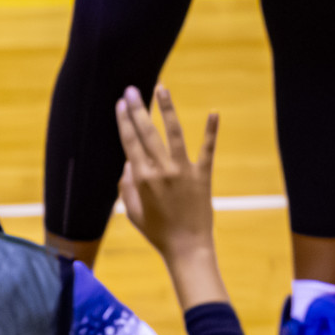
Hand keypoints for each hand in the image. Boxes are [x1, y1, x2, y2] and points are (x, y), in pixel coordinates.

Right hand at [116, 85, 218, 262]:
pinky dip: (211, 131)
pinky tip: (214, 112)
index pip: (130, 143)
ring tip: (162, 88)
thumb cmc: (157, 231)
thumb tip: (127, 161)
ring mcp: (183, 171)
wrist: (187, 246)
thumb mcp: (133, 212)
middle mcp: (161, 171)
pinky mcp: (203, 175)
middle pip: (147, 133)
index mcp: (142, 179)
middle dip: (138, 109)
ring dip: (167, 109)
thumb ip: (126, 186)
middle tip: (132, 89)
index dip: (124, 122)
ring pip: (174, 133)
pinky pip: (207, 149)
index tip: (120, 104)